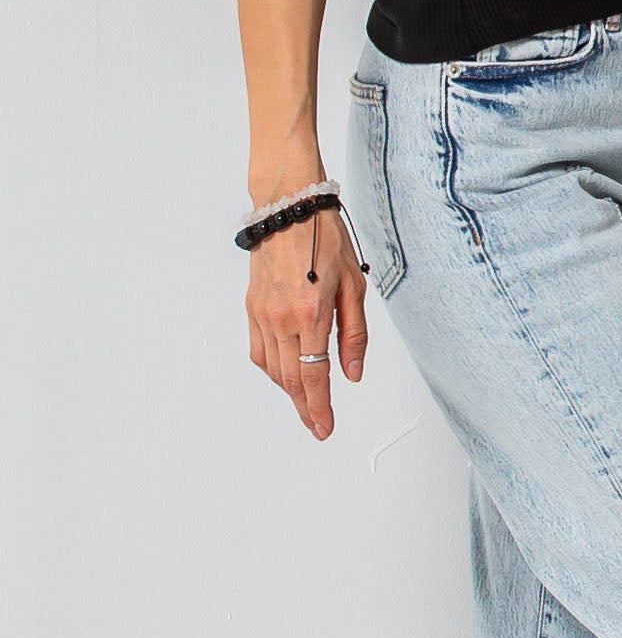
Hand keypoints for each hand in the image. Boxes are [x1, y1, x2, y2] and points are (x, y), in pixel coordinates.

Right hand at [245, 205, 367, 440]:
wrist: (289, 209)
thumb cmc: (326, 240)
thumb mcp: (354, 286)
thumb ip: (354, 334)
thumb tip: (352, 373)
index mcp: (310, 315)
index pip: (313, 376)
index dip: (319, 407)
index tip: (324, 428)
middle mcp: (281, 319)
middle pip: (290, 379)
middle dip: (304, 407)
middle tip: (317, 426)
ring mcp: (262, 315)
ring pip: (272, 368)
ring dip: (289, 390)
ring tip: (307, 402)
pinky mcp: (251, 308)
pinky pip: (258, 350)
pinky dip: (272, 369)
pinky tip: (286, 373)